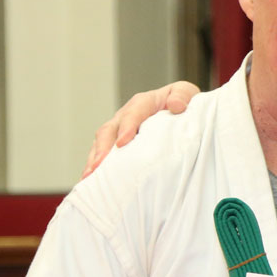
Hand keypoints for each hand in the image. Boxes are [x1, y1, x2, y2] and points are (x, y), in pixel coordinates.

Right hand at [84, 80, 201, 177]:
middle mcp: (126, 115)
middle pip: (109, 130)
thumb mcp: (187, 94)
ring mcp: (119, 129)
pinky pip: (103, 154)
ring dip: (94, 160)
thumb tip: (176, 105)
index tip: (123, 143)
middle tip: (98, 166)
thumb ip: (182, 96)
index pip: (133, 113)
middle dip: (103, 148)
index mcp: (143, 103)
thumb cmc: (184, 103)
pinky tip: (91, 183)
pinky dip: (96, 167)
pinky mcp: (117, 144)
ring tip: (89, 178)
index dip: (126, 127)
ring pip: (101, 143)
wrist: (182, 109)